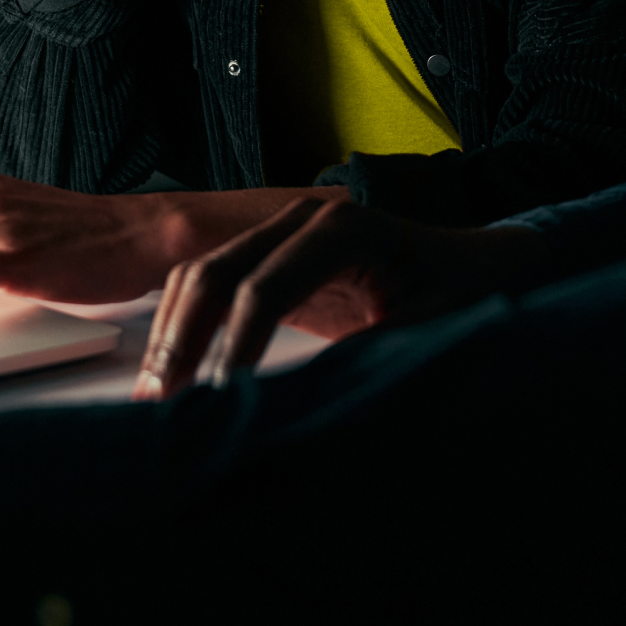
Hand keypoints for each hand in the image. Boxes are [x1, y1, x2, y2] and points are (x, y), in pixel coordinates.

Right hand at [134, 199, 552, 399]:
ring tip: (152, 397)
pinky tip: (171, 370)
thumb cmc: (459, 298)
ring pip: (201, 272)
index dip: (232, 350)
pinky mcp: (270, 249)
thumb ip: (370, 358)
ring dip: (171, 333)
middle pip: (217, 273)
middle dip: (182, 342)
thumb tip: (303, 408)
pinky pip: (210, 279)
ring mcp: (281, 226)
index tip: (212, 406)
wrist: (474, 265)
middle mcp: (301, 217)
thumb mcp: (428, 331)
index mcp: (342, 230)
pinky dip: (183, 322)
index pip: (264, 290)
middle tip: (159, 405)